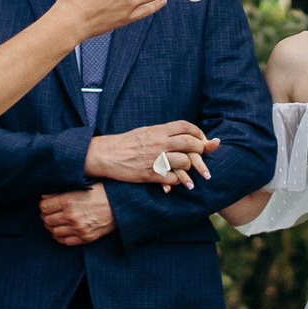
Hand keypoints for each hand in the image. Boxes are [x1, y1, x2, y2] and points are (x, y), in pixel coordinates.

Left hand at [40, 186, 117, 246]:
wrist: (121, 205)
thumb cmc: (102, 192)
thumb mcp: (81, 187)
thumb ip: (61, 192)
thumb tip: (44, 197)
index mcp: (68, 201)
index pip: (44, 207)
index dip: (43, 206)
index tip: (47, 205)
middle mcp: (71, 216)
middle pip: (47, 220)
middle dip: (47, 216)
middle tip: (51, 214)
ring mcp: (78, 228)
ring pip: (54, 231)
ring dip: (53, 227)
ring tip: (57, 222)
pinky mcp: (85, 237)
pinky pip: (65, 241)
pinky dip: (61, 237)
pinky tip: (64, 231)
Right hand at [87, 120, 219, 187]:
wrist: (106, 154)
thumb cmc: (127, 143)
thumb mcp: (146, 131)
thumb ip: (165, 132)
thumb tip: (183, 133)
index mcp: (158, 130)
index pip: (186, 126)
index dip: (198, 133)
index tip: (202, 139)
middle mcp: (159, 143)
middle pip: (190, 144)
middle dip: (200, 150)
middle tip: (200, 156)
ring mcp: (155, 159)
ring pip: (185, 162)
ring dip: (189, 167)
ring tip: (186, 171)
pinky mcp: (150, 174)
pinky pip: (173, 179)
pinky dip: (177, 181)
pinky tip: (174, 182)